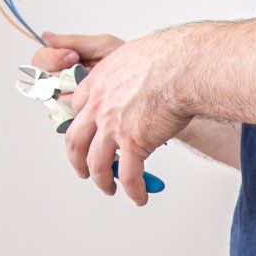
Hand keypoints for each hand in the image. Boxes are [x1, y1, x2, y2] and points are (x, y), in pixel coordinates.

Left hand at [34, 29, 192, 205]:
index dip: (81, 126)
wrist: (180, 67)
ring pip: (96, 164)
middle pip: (75, 141)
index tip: (86, 135)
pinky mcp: (133, 143)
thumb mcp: (131, 58)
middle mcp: (99, 107)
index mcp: (97, 83)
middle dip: (77, 161)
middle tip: (83, 171)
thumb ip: (125, 75)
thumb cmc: (166, 59)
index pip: (76, 109)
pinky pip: (128, 175)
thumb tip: (137, 85)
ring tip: (109, 189)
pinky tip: (139, 197)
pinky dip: (133, 190)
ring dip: (101, 181)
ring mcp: (113, 126)